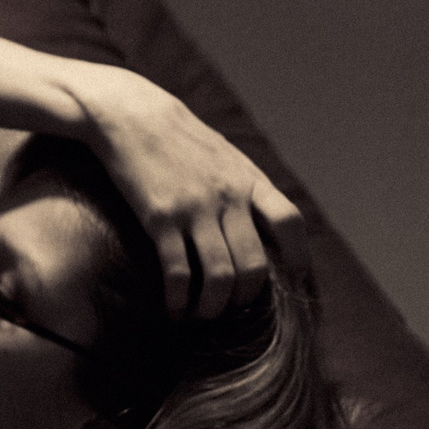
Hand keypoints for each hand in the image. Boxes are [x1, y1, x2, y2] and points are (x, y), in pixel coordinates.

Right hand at [79, 68, 308, 319]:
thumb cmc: (178, 137)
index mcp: (249, 180)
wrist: (131, 114)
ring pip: (220, 277)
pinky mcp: (160, 218)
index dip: (297, 258)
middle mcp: (228, 197)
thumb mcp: (225, 156)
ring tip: (201, 314)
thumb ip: (245, 189)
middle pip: (255, 265)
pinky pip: (178, 272)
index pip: (289, 223)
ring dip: (213, 307)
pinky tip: (173, 307)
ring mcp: (194, 208)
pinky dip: (179, 299)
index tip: (290, 279)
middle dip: (245, 298)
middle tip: (231, 306)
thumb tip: (265, 226)